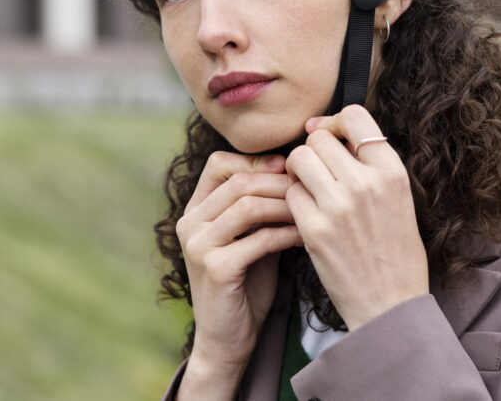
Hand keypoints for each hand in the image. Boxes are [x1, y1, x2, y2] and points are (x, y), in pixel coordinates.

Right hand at [175, 151, 303, 398]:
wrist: (227, 340)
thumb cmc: (245, 286)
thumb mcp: (250, 238)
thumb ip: (261, 208)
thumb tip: (296, 171)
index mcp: (195, 211)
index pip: (219, 164)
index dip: (256, 160)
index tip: (289, 168)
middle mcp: (189, 223)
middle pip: (238, 181)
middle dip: (279, 182)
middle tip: (310, 187)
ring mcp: (198, 246)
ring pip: (246, 206)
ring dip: (285, 205)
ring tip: (311, 209)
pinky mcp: (214, 268)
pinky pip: (257, 239)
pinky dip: (286, 234)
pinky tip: (305, 237)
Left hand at [284, 104, 428, 330]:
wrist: (390, 304)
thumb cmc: (394, 250)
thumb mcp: (397, 198)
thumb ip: (368, 164)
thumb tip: (322, 130)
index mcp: (392, 171)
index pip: (354, 116)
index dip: (334, 123)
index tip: (328, 138)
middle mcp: (366, 183)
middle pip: (318, 138)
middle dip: (312, 151)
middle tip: (317, 173)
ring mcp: (338, 206)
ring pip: (297, 159)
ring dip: (298, 172)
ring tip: (309, 190)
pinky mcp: (314, 229)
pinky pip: (289, 194)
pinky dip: (293, 200)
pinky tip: (306, 215)